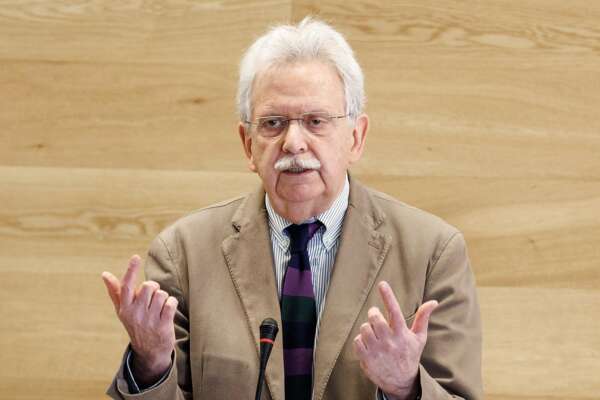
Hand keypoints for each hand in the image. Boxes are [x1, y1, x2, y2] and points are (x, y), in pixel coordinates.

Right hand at [102, 255, 177, 384]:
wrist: (149, 351)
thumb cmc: (136, 324)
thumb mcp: (123, 310)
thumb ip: (116, 291)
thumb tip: (104, 274)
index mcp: (125, 308)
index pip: (127, 286)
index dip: (131, 270)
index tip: (136, 257)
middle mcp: (135, 313)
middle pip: (149, 286)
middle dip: (154, 289)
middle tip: (152, 300)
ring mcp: (149, 320)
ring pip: (162, 294)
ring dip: (164, 298)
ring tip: (159, 308)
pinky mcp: (163, 325)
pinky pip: (171, 303)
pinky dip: (172, 304)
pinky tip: (167, 311)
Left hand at [353, 281, 437, 399]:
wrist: (401, 382)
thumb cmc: (410, 355)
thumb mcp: (419, 338)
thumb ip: (423, 318)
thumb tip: (433, 302)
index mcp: (402, 334)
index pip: (394, 311)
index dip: (388, 296)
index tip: (382, 284)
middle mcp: (389, 341)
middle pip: (374, 317)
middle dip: (373, 313)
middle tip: (376, 317)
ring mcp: (377, 350)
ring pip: (364, 328)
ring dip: (367, 328)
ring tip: (374, 334)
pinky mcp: (366, 358)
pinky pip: (357, 340)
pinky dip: (360, 340)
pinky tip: (369, 345)